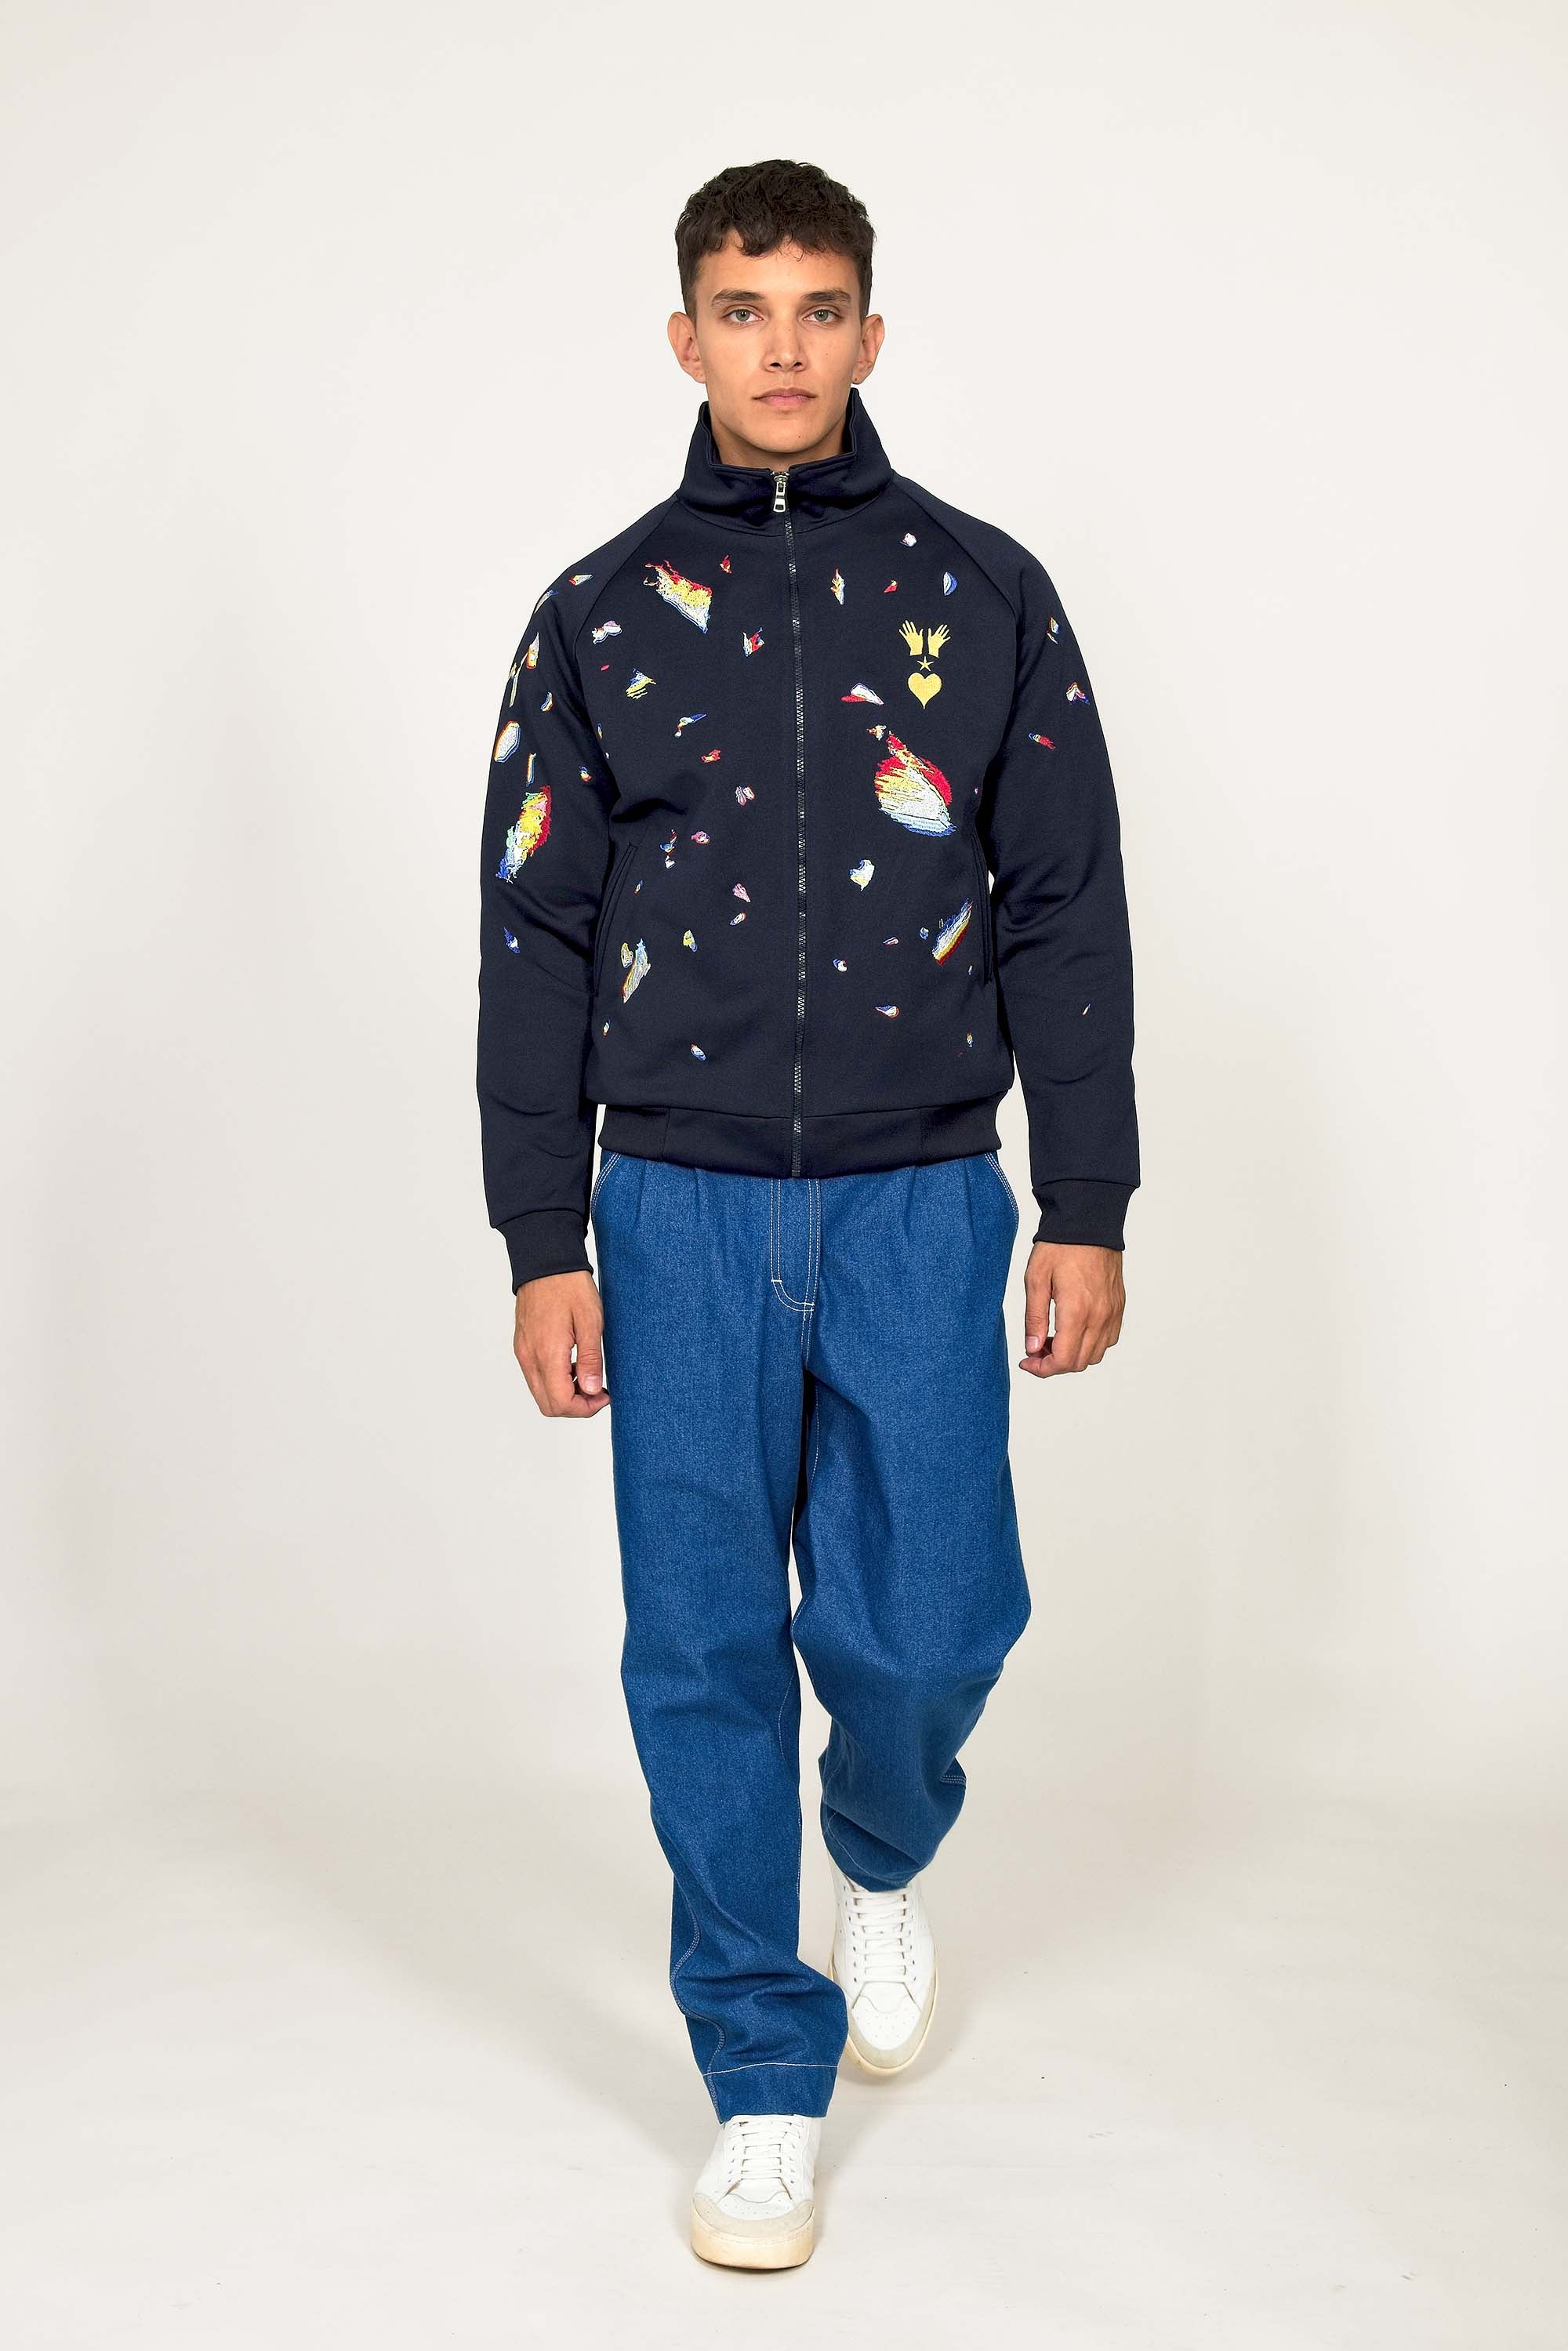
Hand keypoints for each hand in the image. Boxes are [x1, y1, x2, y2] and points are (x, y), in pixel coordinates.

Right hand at [513, 1270, 610, 1416]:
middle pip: (548, 1405)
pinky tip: (571, 1363)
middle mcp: (529, 1357)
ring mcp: (523, 1352)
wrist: (546, 1262)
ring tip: (586, 1374)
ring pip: (540, 1393)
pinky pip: (535, 1376)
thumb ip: (590, 1360)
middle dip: (575, 1406)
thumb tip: (591, 1390)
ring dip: (564, 1394)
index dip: (585, 1409)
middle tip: (597, 1390)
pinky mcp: (522, 1345)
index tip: (604, 1394)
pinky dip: (554, 1380)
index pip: (560, 1403)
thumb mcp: (590, 1322)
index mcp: (547, 1353)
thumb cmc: (570, 1287)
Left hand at [1020, 1243, 1124, 1378]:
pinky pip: (1109, 1339)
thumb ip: (1034, 1318)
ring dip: (1073, 1355)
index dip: (1042, 1369)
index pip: (1063, 1360)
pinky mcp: (1119, 1306)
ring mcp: (1112, 1312)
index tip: (1027, 1361)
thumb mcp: (1035, 1280)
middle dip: (1054, 1364)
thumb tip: (1032, 1348)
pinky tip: (1074, 1330)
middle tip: (1036, 1348)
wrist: (1089, 1223)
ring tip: (1053, 1338)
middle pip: (1079, 1363)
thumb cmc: (1060, 1247)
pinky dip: (1091, 1344)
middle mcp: (1099, 1317)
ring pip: (1095, 1355)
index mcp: (1076, 1312)